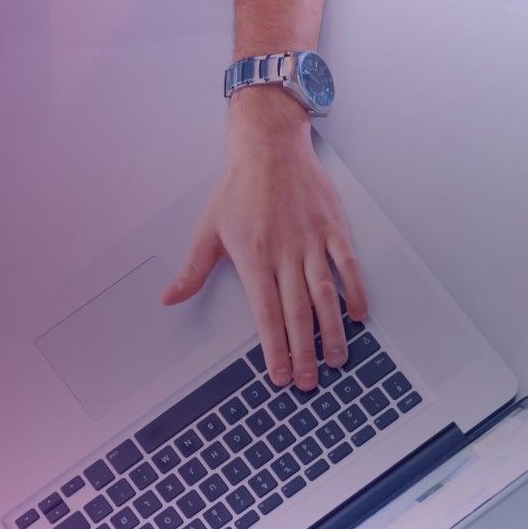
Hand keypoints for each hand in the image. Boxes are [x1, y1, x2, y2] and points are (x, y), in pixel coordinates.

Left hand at [162, 89, 369, 389]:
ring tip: (337, 360)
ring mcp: (311, 241)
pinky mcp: (333, 228)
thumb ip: (192, 270)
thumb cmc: (238, 188)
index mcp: (253, 258)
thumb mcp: (208, 230)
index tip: (278, 376)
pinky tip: (358, 316)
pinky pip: (348, 266)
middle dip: (303, 353)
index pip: (266, 314)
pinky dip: (356, 292)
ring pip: (325, 296)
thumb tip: (168, 299)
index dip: (274, 349)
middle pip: (297, 313)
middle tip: (309, 382)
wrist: (269, 146)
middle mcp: (284, 254)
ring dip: (332, 332)